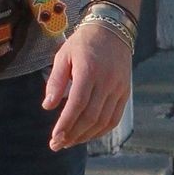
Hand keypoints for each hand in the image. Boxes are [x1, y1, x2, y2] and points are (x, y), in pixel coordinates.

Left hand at [42, 19, 132, 150]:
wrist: (112, 29)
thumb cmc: (83, 43)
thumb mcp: (63, 55)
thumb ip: (55, 81)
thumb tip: (48, 106)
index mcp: (89, 71)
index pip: (77, 104)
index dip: (65, 124)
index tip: (54, 138)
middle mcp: (107, 81)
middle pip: (90, 116)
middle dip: (72, 134)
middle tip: (57, 145)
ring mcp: (119, 88)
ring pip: (103, 120)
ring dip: (86, 136)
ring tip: (69, 142)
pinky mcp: (125, 92)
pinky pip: (115, 118)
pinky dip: (101, 131)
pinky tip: (88, 136)